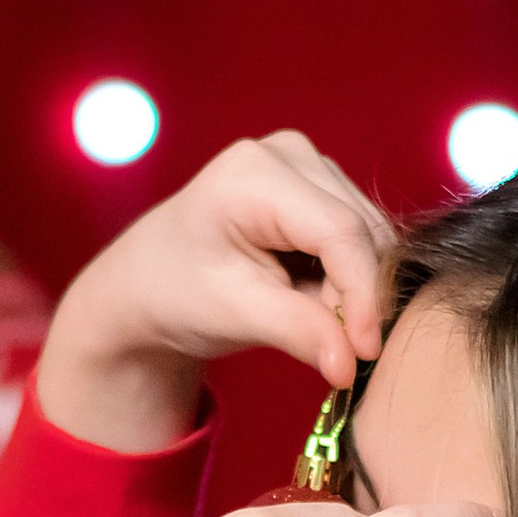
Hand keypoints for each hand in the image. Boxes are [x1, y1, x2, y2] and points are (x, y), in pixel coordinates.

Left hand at [36, 133, 393, 452]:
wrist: (150, 281)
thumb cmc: (177, 292)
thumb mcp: (235, 315)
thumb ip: (299, 332)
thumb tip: (353, 363)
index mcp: (253, 174)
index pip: (339, 231)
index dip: (362, 293)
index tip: (367, 351)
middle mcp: (287, 154)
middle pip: (359, 229)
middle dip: (356, 295)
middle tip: (334, 348)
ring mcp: (306, 163)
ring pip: (367, 234)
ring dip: (352, 288)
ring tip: (307, 319)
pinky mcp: (318, 185)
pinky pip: (358, 235)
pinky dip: (346, 277)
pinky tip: (310, 297)